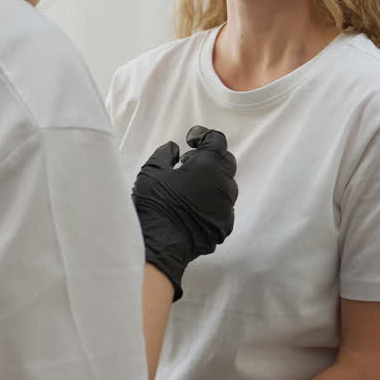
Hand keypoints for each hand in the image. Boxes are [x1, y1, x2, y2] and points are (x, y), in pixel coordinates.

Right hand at [132, 125, 237, 299]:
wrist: (161, 244)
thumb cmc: (155, 204)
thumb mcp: (151, 171)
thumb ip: (165, 154)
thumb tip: (175, 150)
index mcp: (209, 166)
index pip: (217, 140)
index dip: (203, 135)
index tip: (190, 140)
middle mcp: (224, 185)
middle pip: (226, 161)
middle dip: (209, 157)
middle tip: (188, 162)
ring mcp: (227, 208)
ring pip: (226, 186)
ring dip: (211, 180)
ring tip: (189, 186)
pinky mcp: (224, 226)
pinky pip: (223, 207)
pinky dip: (211, 202)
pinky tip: (193, 207)